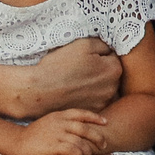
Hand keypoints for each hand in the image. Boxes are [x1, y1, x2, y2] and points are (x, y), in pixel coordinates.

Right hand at [0, 37, 120, 117]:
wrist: (40, 90)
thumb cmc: (60, 65)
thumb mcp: (83, 44)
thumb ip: (103, 44)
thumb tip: (111, 48)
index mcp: (114, 70)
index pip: (112, 56)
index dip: (98, 54)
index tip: (84, 57)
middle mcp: (113, 89)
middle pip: (110, 72)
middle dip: (99, 68)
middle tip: (79, 67)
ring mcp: (103, 102)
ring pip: (103, 86)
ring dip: (95, 82)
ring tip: (75, 79)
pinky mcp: (91, 111)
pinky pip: (94, 98)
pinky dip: (88, 94)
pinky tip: (74, 90)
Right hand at [10, 109, 107, 154]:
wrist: (16, 142)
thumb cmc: (33, 135)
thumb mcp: (49, 123)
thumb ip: (62, 123)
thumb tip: (75, 126)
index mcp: (59, 115)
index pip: (81, 113)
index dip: (95, 117)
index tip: (105, 122)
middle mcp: (60, 122)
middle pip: (85, 128)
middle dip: (97, 136)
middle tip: (104, 144)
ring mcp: (56, 134)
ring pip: (81, 141)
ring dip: (88, 150)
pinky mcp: (53, 146)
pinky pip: (73, 150)